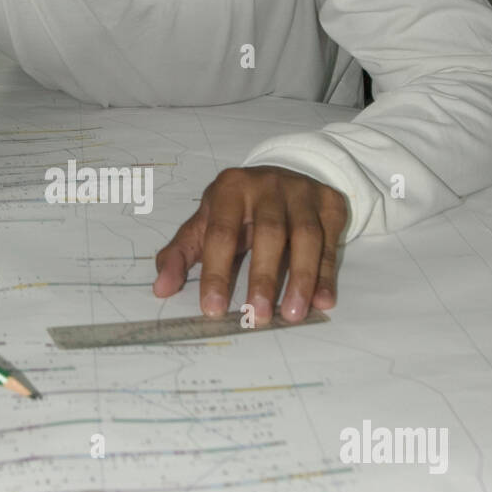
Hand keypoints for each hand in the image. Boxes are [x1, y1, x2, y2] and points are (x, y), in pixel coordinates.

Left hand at [153, 166, 347, 325]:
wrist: (281, 174)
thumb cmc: (237, 208)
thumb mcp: (205, 223)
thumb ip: (181, 254)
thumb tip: (161, 290)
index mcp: (229, 189)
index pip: (221, 232)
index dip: (217, 272)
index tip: (214, 308)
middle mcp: (267, 186)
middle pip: (269, 233)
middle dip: (263, 277)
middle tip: (259, 316)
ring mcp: (302, 192)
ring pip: (305, 236)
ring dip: (301, 278)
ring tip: (293, 315)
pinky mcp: (329, 202)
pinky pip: (330, 241)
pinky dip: (327, 274)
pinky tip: (322, 302)